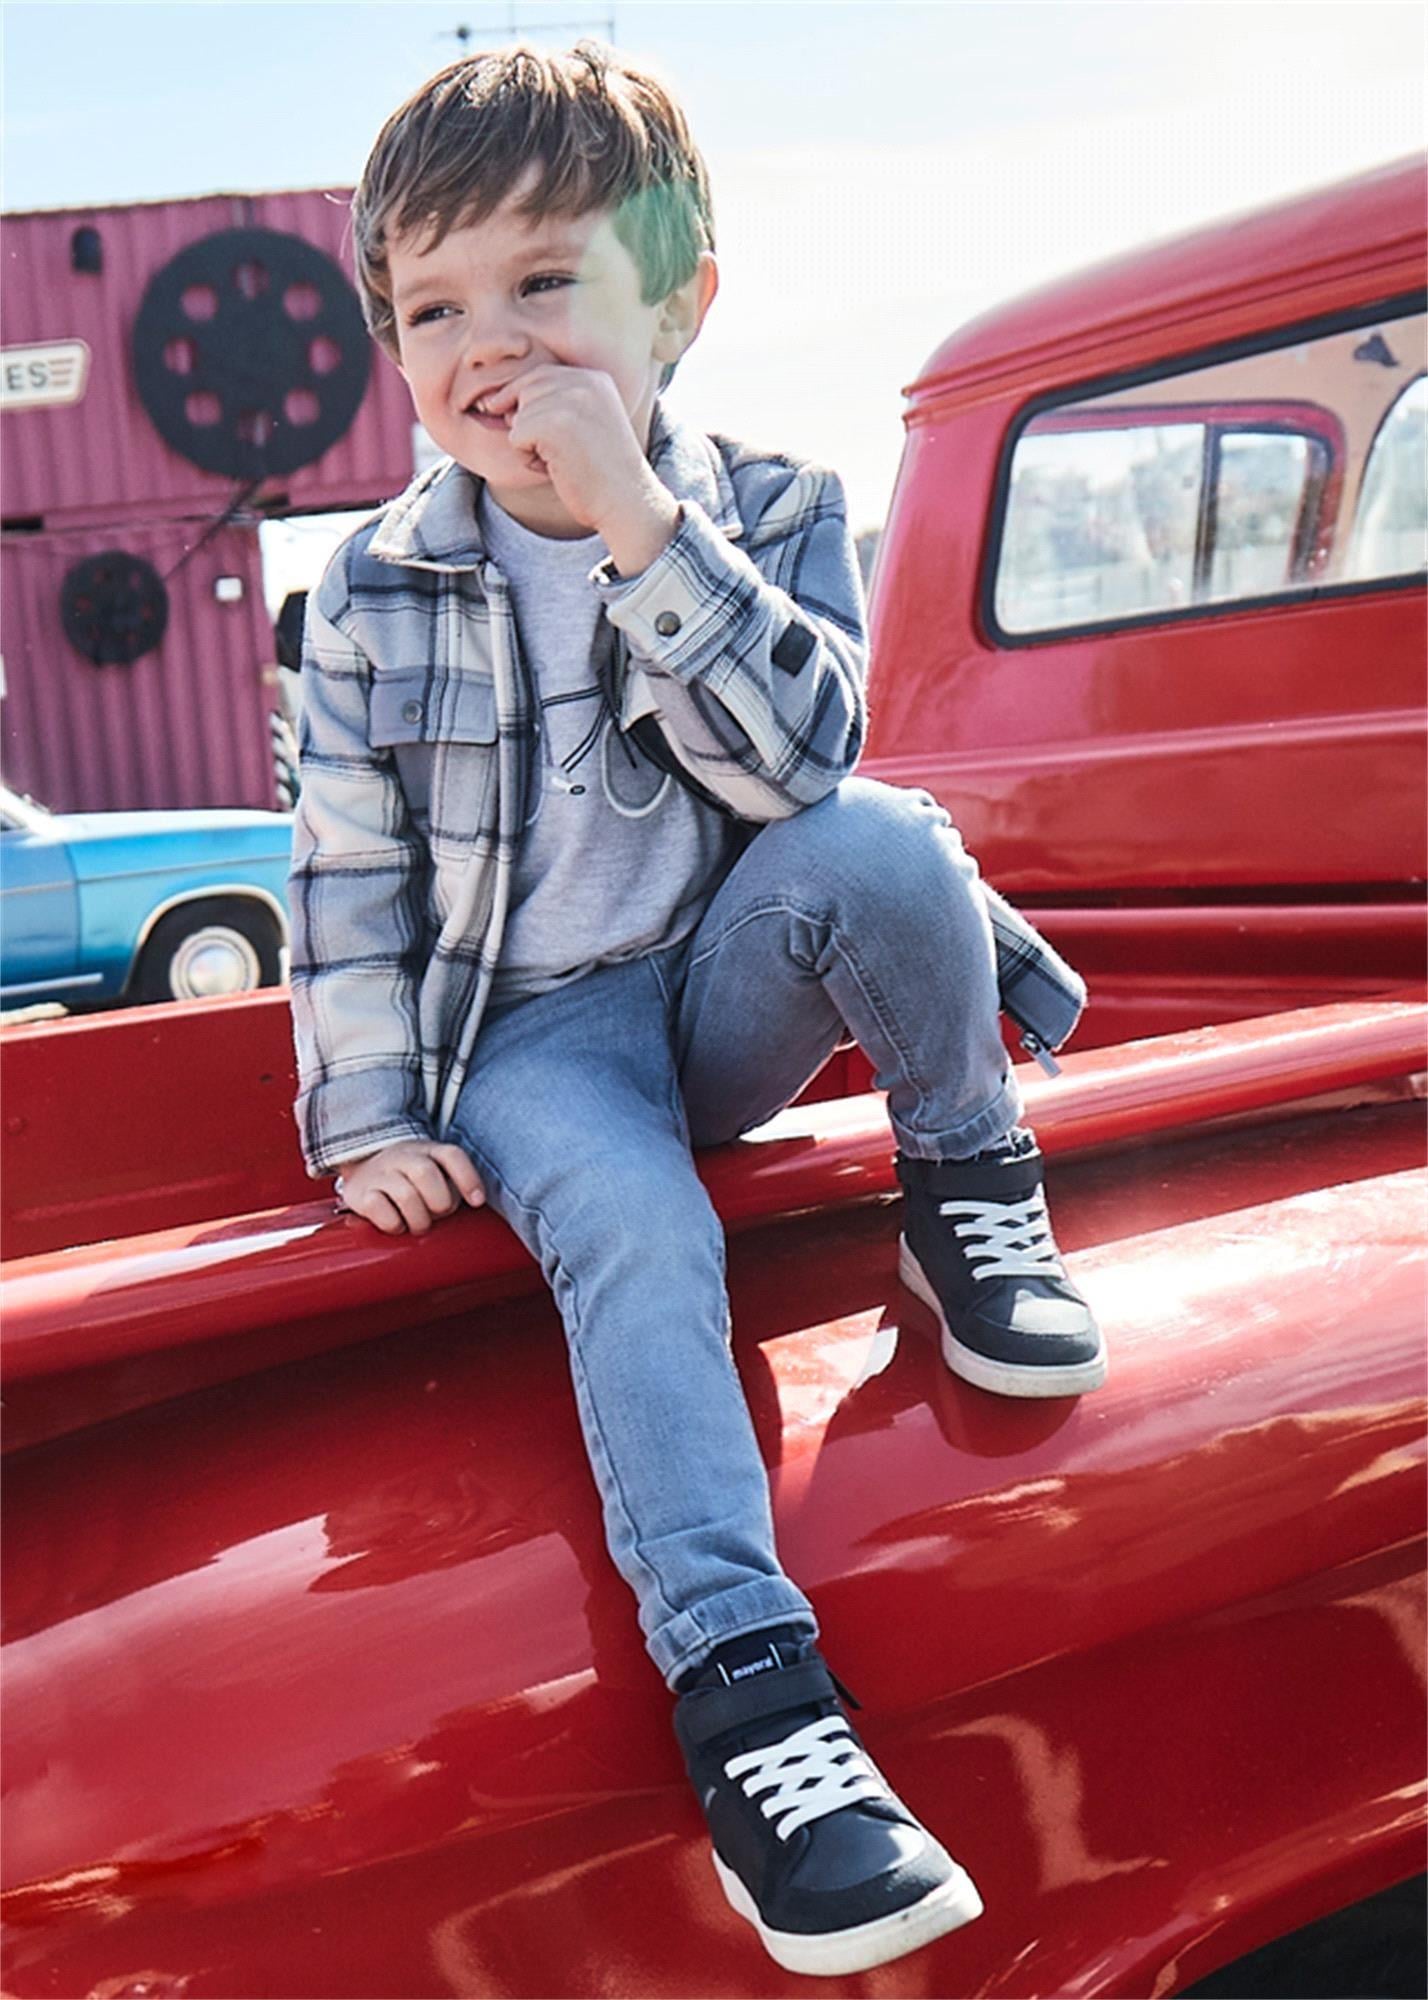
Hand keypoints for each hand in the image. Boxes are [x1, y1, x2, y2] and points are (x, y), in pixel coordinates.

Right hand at [333, 1140, 485, 1235]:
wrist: (360, 1169)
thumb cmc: (408, 1179)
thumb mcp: (434, 1172)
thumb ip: (453, 1184)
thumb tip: (472, 1205)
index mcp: (427, 1150)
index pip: (451, 1155)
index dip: (468, 1178)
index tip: (477, 1202)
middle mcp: (402, 1157)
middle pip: (426, 1174)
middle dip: (439, 1202)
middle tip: (437, 1214)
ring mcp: (379, 1173)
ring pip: (406, 1195)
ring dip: (419, 1219)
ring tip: (419, 1225)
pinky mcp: (360, 1193)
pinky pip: (378, 1209)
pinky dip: (393, 1224)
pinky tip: (397, 1224)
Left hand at [491, 365, 679, 573]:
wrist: (628, 503)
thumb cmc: (603, 474)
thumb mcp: (587, 423)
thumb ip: (558, 403)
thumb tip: (497, 400)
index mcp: (595, 379)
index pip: (541, 375)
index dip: (523, 398)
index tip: (518, 422)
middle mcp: (585, 382)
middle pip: (526, 389)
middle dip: (526, 420)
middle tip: (555, 452)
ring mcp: (570, 401)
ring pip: (518, 413)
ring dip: (528, 442)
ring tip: (559, 460)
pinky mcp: (555, 424)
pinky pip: (516, 435)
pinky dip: (527, 457)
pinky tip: (555, 468)